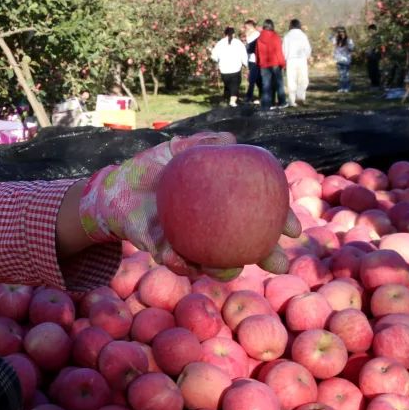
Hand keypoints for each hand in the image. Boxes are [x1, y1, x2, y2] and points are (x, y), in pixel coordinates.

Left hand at [78, 132, 299, 277]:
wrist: (116, 187)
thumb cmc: (153, 168)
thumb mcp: (177, 152)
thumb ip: (201, 144)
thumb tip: (229, 140)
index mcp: (220, 208)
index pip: (258, 217)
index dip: (279, 224)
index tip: (293, 230)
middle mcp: (208, 231)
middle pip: (244, 250)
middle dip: (264, 260)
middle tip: (277, 263)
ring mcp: (186, 244)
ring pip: (211, 265)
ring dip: (223, 269)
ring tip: (233, 266)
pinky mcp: (159, 250)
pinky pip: (173, 259)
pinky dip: (180, 261)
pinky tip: (184, 259)